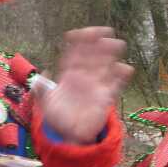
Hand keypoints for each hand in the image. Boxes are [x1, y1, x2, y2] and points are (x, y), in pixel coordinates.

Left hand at [36, 27, 132, 144]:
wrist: (71, 135)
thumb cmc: (58, 118)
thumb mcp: (45, 103)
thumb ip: (41, 89)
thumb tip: (41, 75)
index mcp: (68, 75)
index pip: (74, 54)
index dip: (77, 42)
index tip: (78, 33)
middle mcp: (83, 77)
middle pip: (92, 56)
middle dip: (98, 44)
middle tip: (106, 31)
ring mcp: (96, 86)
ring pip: (105, 66)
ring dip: (111, 55)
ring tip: (117, 44)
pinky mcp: (106, 98)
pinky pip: (115, 85)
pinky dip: (121, 77)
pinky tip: (126, 68)